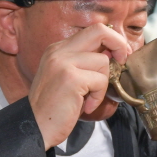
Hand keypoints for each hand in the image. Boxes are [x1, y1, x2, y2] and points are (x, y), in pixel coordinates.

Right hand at [28, 24, 130, 149]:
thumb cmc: (54, 107)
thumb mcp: (68, 78)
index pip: (92, 30)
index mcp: (58, 49)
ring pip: (103, 61)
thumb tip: (113, 52)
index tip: (119, 54)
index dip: (112, 39)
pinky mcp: (70, 78)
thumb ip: (86, 62)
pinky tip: (86, 106)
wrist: (35, 126)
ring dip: (103, 83)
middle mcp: (59, 51)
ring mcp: (63, 63)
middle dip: (118, 44)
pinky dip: (98, 96)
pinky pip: (100, 81)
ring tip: (90, 98)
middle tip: (122, 61)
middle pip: (99, 31)